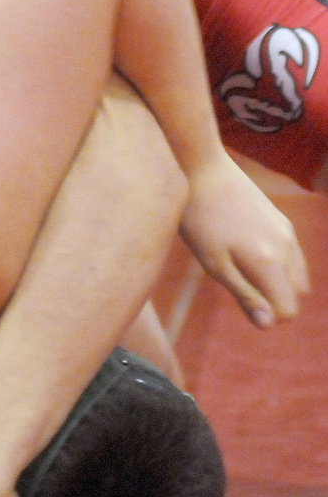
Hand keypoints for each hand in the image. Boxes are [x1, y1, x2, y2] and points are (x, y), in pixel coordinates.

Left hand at [180, 151, 308, 326]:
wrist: (202, 170)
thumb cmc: (199, 220)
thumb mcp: (214, 263)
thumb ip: (244, 294)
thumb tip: (269, 325)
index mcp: (271, 262)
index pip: (288, 309)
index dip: (267, 315)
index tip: (239, 300)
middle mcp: (287, 247)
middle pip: (297, 293)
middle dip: (274, 298)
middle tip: (237, 282)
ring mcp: (287, 230)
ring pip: (297, 273)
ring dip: (278, 281)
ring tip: (240, 266)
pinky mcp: (281, 218)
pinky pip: (292, 253)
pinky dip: (278, 263)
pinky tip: (246, 249)